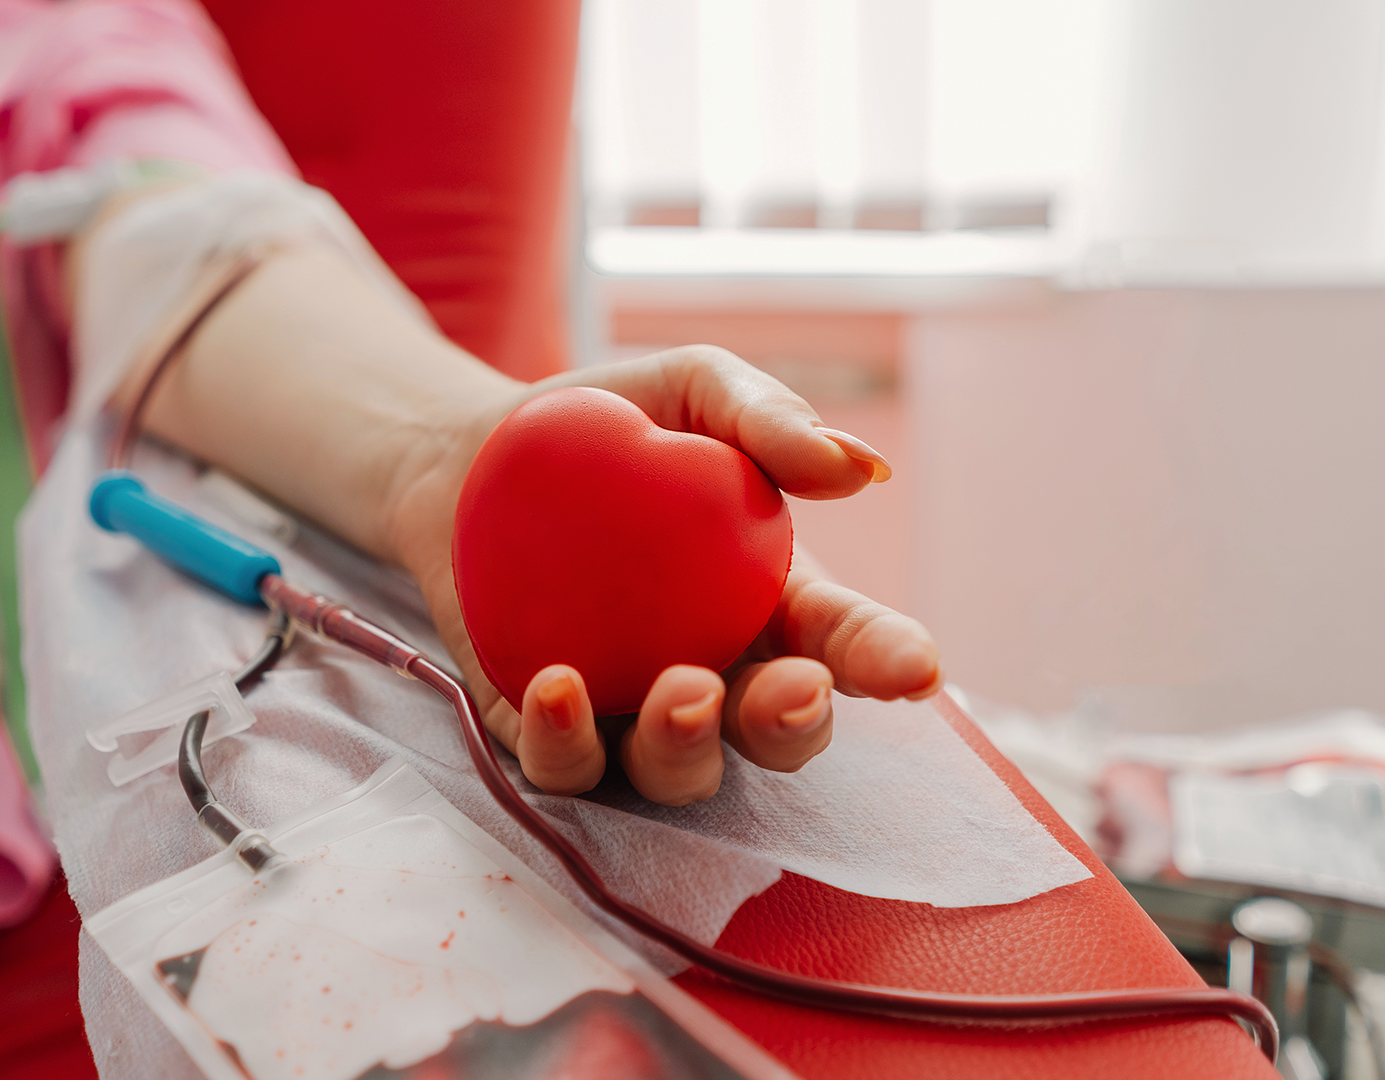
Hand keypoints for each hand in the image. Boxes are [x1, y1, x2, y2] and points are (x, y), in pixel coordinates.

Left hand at [386, 346, 941, 805]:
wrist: (467, 457)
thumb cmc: (607, 420)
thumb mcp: (694, 389)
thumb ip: (769, 420)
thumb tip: (857, 465)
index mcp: (776, 604)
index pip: (845, 644)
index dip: (887, 662)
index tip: (917, 668)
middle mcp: (718, 676)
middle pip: (776, 734)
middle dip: (792, 726)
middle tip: (791, 689)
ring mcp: (630, 716)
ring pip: (678, 773)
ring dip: (687, 748)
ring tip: (676, 689)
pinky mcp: (545, 733)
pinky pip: (564, 767)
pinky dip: (565, 742)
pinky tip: (556, 685)